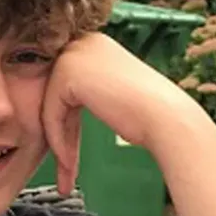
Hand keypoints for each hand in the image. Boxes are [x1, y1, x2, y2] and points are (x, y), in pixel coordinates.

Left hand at [41, 32, 188, 194]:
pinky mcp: (66, 72)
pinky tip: (67, 161)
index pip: (67, 88)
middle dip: (60, 135)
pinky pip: (50, 113)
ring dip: (58, 142)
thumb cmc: (149, 112)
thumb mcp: (112, 91)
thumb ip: (89, 90)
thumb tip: (64, 105)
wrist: (165, 116)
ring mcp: (73, 55)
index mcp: (94, 43)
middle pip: (56, 97)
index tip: (69, 155)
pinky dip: (57, 139)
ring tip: (67, 172)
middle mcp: (82, 43)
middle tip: (66, 169)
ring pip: (50, 106)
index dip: (67, 124)